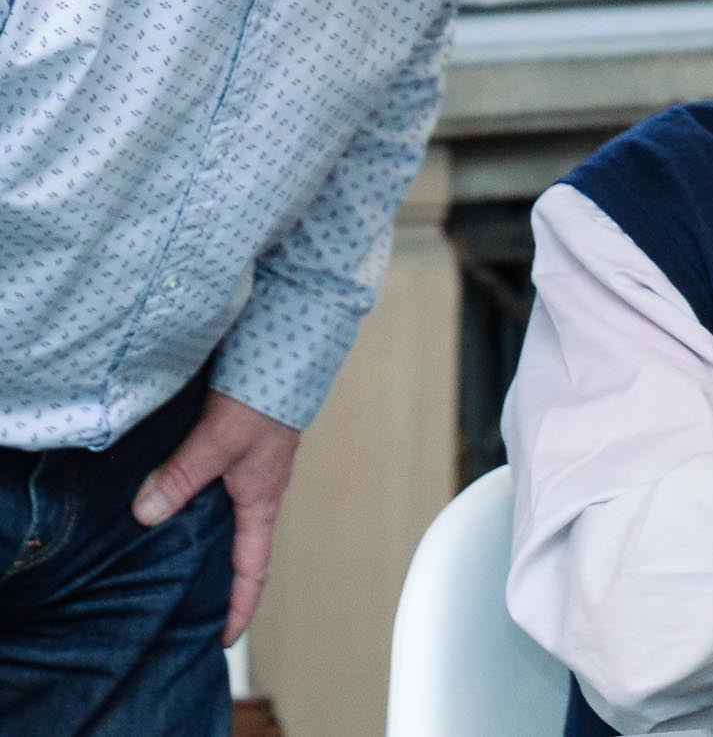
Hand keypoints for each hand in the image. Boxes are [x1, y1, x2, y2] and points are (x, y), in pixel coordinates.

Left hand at [133, 390, 302, 644]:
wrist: (285, 354)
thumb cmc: (265, 398)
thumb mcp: (220, 441)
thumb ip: (184, 475)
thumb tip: (147, 513)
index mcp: (262, 500)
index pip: (254, 567)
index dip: (241, 605)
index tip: (226, 639)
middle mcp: (257, 492)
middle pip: (241, 549)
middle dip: (221, 584)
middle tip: (192, 613)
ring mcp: (248, 472)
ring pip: (225, 521)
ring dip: (205, 547)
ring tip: (172, 568)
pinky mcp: (237, 452)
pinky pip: (214, 494)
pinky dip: (194, 510)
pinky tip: (168, 507)